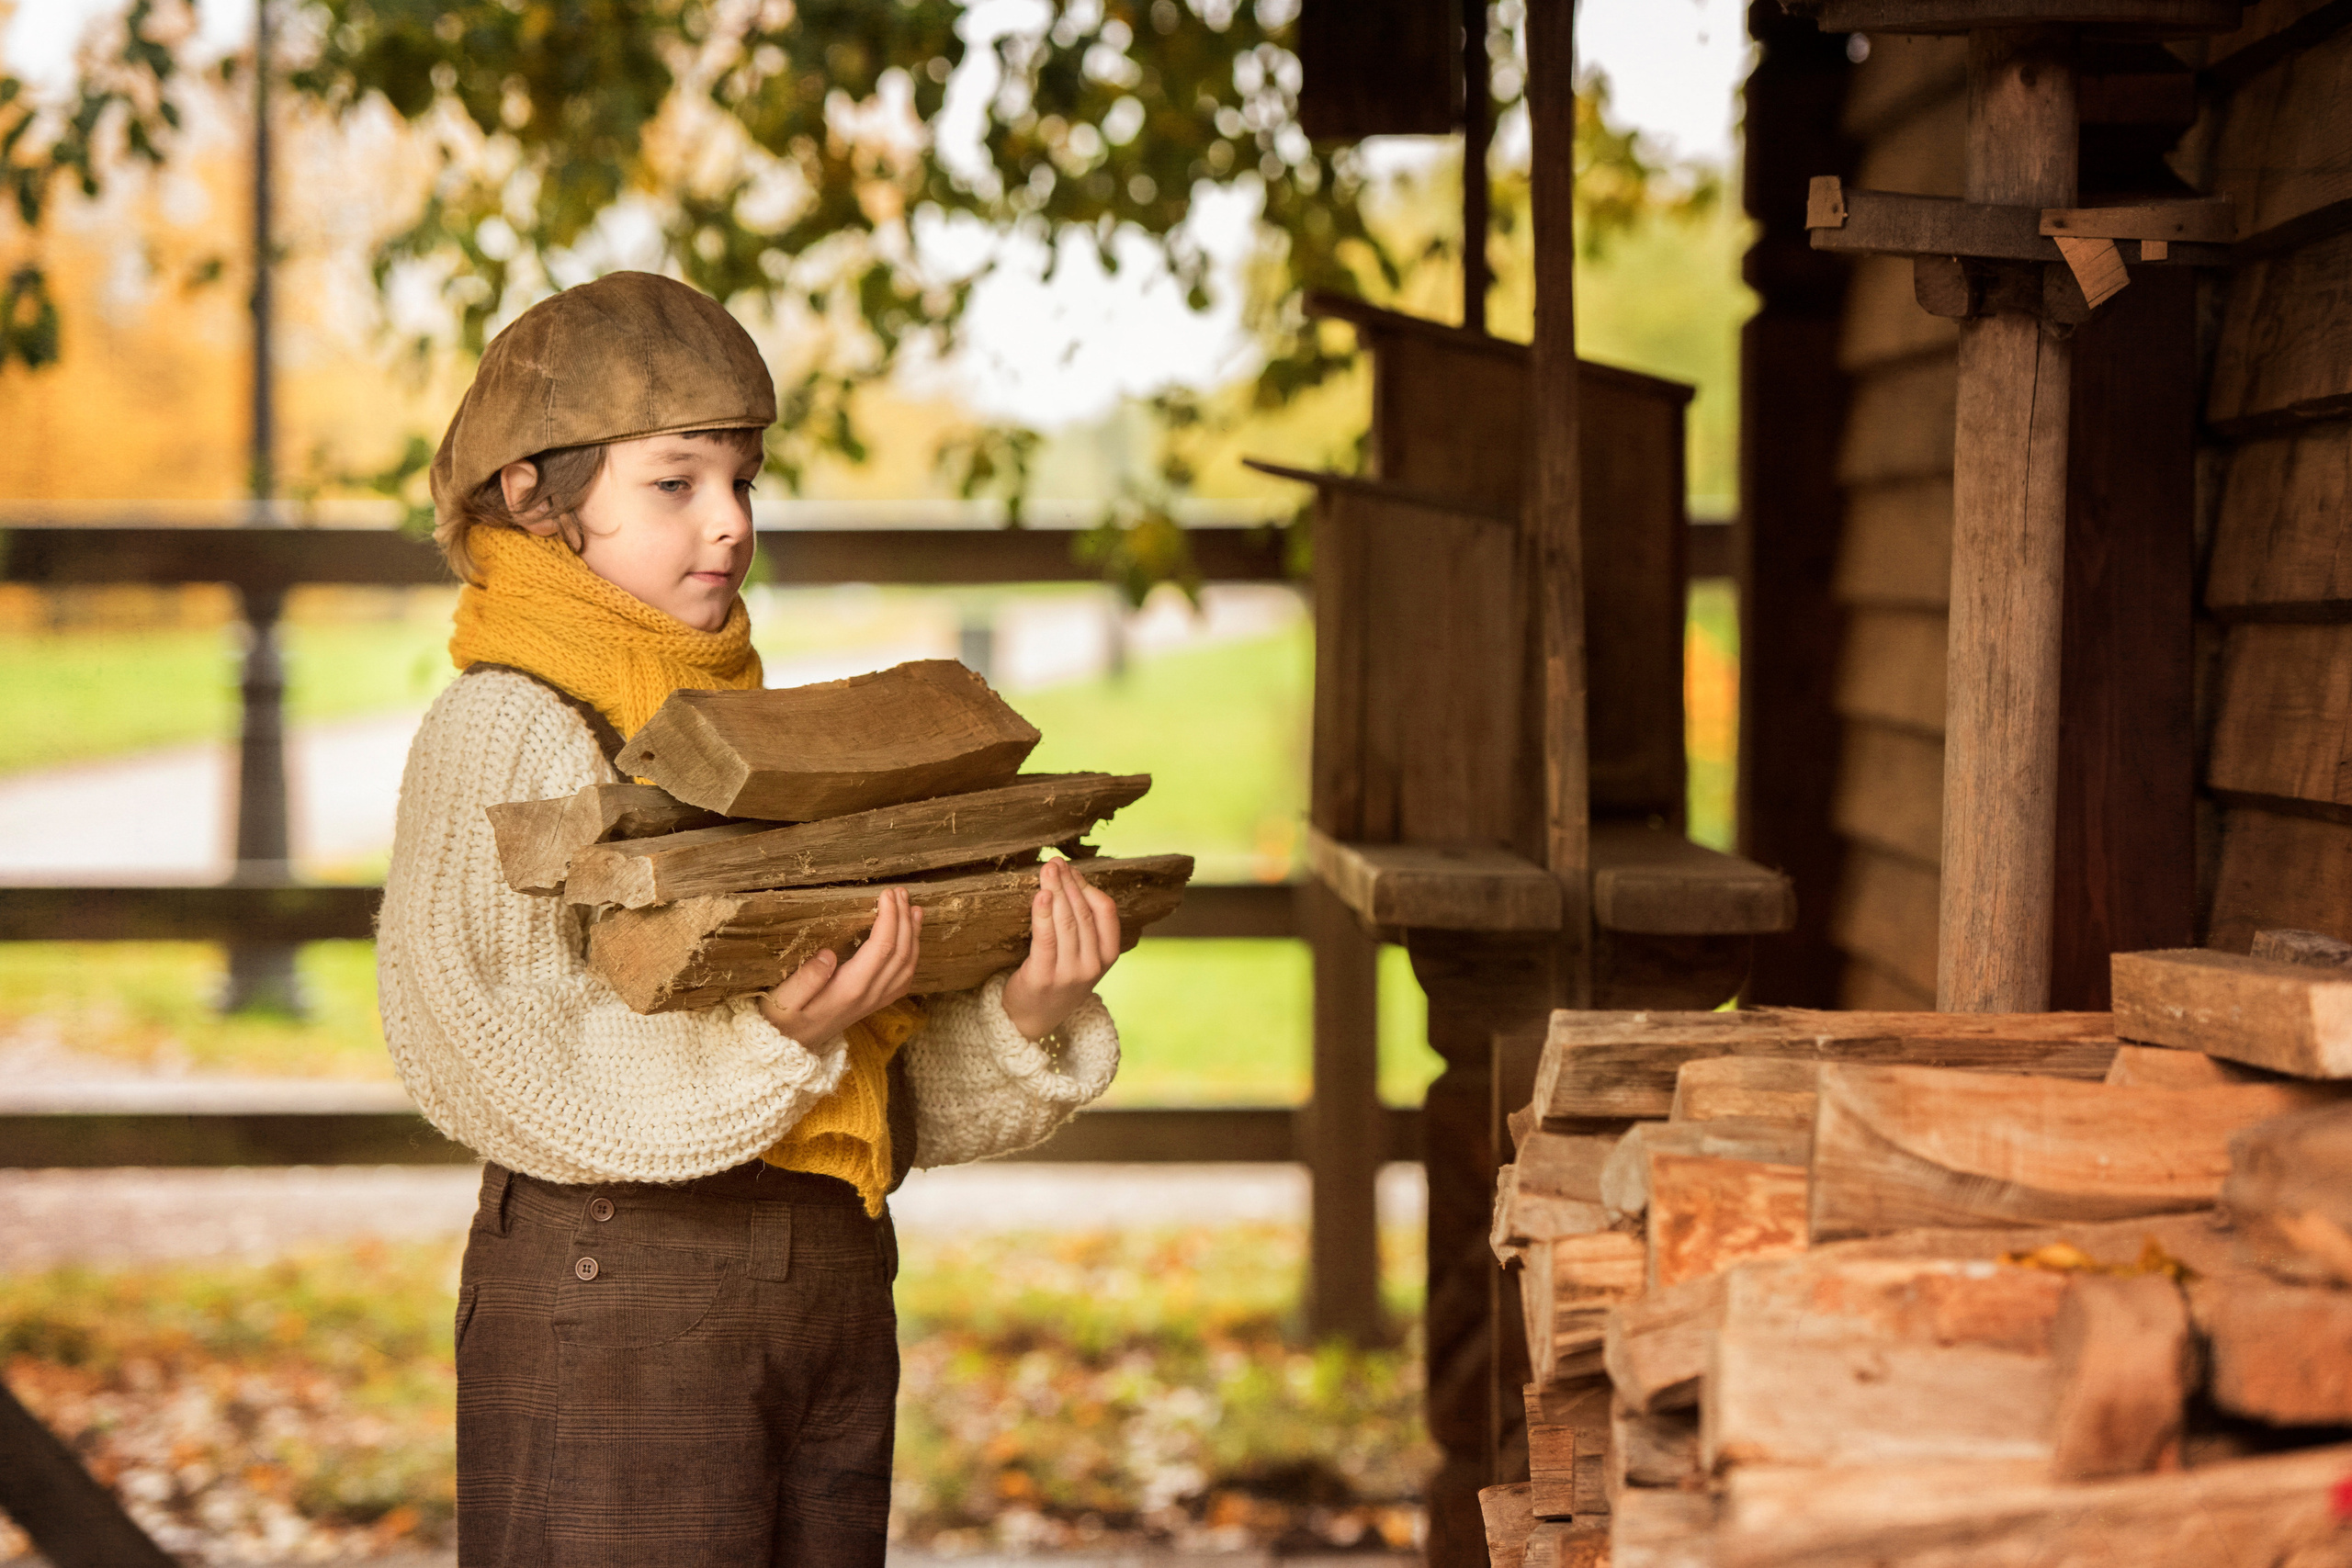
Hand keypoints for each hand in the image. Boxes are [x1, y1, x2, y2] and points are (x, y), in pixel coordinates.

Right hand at [757, 885, 923, 1043]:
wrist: (785, 1052)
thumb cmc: (779, 1022)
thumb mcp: (783, 1002)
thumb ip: (805, 979)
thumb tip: (827, 955)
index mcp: (849, 990)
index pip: (881, 948)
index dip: (889, 919)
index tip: (885, 894)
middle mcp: (868, 996)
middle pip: (900, 954)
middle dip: (903, 919)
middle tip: (900, 892)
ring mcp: (874, 1002)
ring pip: (907, 966)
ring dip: (913, 936)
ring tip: (913, 909)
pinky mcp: (872, 1004)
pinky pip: (902, 979)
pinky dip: (911, 956)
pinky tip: (910, 941)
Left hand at [1001, 858, 1121, 1040]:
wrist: (1031, 1019)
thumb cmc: (1055, 981)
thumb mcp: (1081, 958)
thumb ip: (1084, 928)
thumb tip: (1071, 882)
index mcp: (1107, 957)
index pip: (1106, 912)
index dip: (1088, 887)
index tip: (1071, 870)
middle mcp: (1092, 965)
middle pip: (1083, 913)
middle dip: (1068, 883)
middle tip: (1054, 862)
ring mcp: (1069, 973)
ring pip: (1066, 921)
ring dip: (1056, 891)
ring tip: (1047, 870)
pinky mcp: (1044, 977)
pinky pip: (1045, 938)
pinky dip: (1043, 914)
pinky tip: (1041, 895)